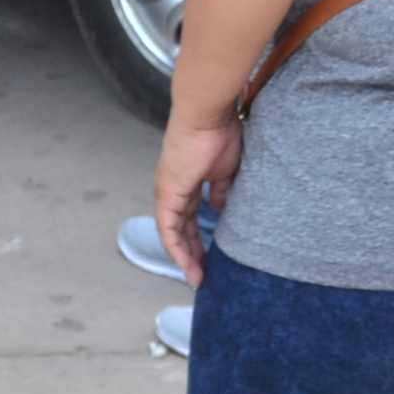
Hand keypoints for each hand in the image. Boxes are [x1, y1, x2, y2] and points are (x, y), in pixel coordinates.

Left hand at [150, 116, 243, 286]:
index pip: (189, 217)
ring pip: (172, 234)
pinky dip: (178, 249)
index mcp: (187, 182)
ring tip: (197, 277)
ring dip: (185, 257)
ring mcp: (167, 193)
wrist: (208, 116)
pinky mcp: (167, 195)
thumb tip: (219, 208)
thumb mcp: (226, 170)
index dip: (198, 237)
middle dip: (192, 252)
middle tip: (204, 274)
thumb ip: (220, 191)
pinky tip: (189, 265)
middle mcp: (173, 190)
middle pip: (180, 229)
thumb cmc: (220, 134)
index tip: (211, 256)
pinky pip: (169, 230)